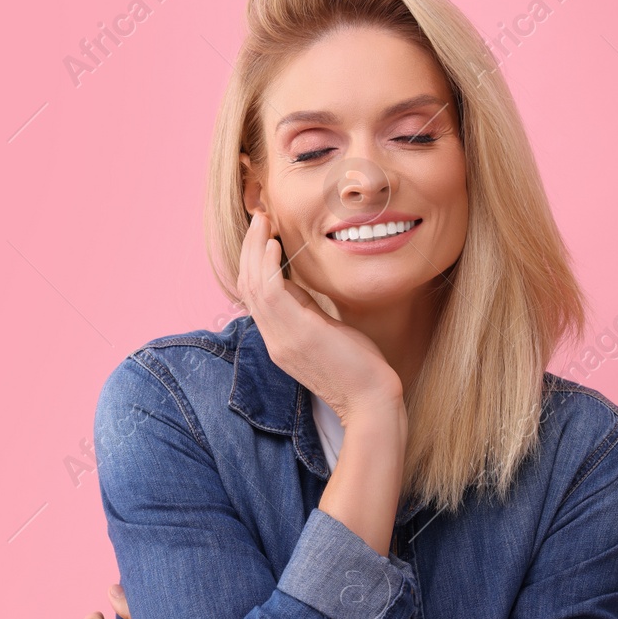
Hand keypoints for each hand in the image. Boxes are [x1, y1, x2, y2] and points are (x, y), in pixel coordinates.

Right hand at [236, 212, 402, 424]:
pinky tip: (273, 244)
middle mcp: (274, 339)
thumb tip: (293, 280)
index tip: (263, 232)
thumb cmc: (358, 367)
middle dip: (249, 248)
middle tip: (259, 217)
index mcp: (278, 338)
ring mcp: (282, 339)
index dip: (252, 261)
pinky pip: (270, 293)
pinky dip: (267, 265)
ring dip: (254, 249)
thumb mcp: (326, 330)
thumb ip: (306, 308)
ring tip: (263, 221)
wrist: (371, 401)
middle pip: (245, 285)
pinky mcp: (298, 335)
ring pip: (252, 286)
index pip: (252, 295)